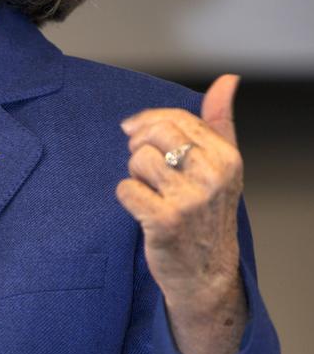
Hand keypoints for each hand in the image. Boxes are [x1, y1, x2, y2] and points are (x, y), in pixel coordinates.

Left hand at [116, 74, 246, 353]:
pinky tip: (141, 210)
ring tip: (149, 191)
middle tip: (143, 167)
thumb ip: (220, 122)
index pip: (177, 118)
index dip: (148, 122)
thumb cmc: (208, 216)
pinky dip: (126, 198)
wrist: (205, 274)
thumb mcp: (222, 168)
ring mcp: (189, 199)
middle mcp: (212, 176)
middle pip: (155, 134)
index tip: (135, 132)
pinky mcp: (164, 221)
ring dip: (134, 174)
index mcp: (227, 158)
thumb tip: (228, 80)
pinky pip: (125, 189)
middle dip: (139, 145)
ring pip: (138, 160)